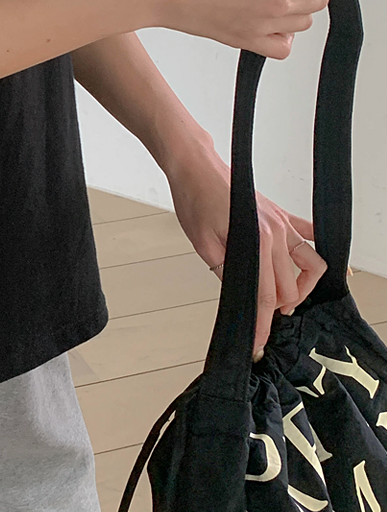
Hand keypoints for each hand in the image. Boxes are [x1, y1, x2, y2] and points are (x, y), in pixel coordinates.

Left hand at [166, 134, 325, 357]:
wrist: (198, 168)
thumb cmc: (196, 201)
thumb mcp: (204, 244)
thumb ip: (226, 272)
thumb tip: (240, 298)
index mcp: (258, 242)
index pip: (267, 295)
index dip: (263, 324)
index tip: (258, 343)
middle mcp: (277, 233)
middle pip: (290, 286)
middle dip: (279, 311)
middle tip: (262, 326)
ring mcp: (284, 224)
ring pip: (311, 265)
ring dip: (302, 288)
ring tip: (284, 302)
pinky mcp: (283, 216)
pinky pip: (311, 237)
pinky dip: (316, 255)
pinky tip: (315, 273)